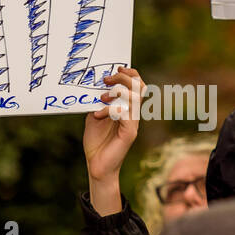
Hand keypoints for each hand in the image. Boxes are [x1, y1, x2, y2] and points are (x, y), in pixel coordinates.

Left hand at [83, 66, 143, 213]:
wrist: (96, 166)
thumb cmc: (96, 142)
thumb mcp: (94, 116)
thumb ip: (98, 102)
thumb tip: (95, 86)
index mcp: (128, 109)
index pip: (138, 86)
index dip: (130, 73)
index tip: (116, 68)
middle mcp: (133, 114)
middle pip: (139, 88)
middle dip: (123, 78)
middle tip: (106, 79)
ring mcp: (133, 124)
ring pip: (135, 99)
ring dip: (116, 93)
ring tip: (101, 97)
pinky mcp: (129, 133)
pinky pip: (125, 114)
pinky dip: (110, 110)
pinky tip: (97, 115)